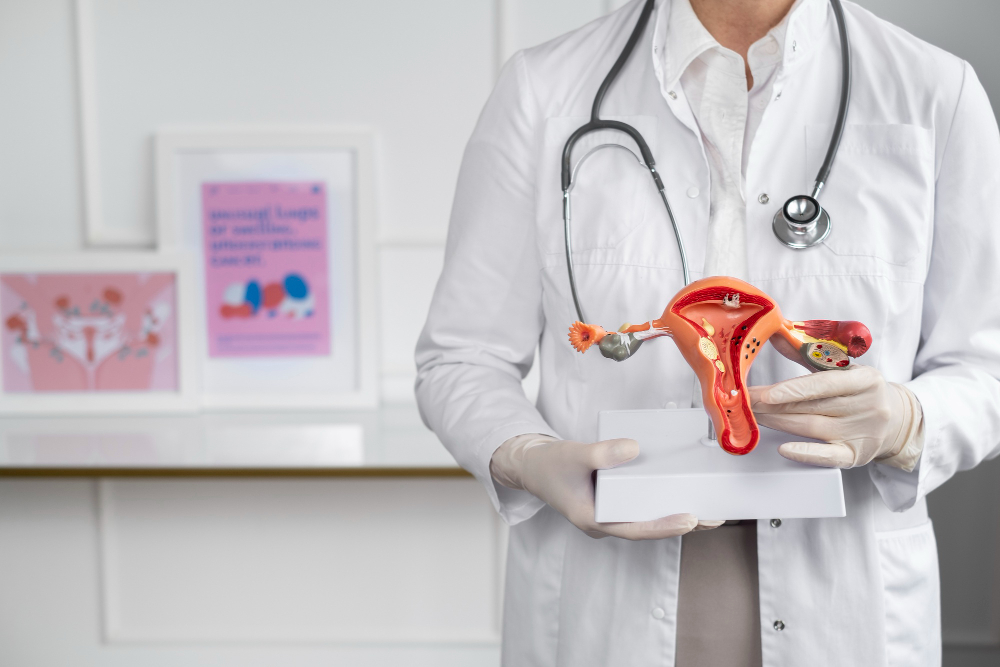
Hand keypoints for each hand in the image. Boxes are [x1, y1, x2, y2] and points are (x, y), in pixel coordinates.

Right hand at [491, 435, 715, 538]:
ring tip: (709, 510)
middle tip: (714, 517)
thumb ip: (602, 453)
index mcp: (594, 521)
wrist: (531, 466)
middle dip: (682, 524)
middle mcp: (605, 523)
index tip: (690, 519)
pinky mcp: (613, 504)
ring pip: (648, 519)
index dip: (664, 526)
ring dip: (676, 514)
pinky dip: (662, 501)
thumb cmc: (549, 465)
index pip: (635, 529)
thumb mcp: (574, 455)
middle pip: (649, 527)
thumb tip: (634, 449)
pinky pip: (642, 506)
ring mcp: (610, 515)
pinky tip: (681, 492)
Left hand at [750, 365, 922, 469]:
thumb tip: (777, 335)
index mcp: (865, 380)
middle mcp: (867, 406)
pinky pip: (828, 456)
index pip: (824, 384)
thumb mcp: (843, 368)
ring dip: (777, 422)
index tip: (765, 393)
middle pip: (811, 407)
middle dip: (772, 405)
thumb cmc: (861, 391)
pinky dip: (805, 453)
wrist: (897, 420)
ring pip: (811, 428)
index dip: (792, 389)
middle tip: (744, 402)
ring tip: (753, 416)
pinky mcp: (856, 455)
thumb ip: (809, 354)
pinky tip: (784, 449)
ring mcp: (863, 433)